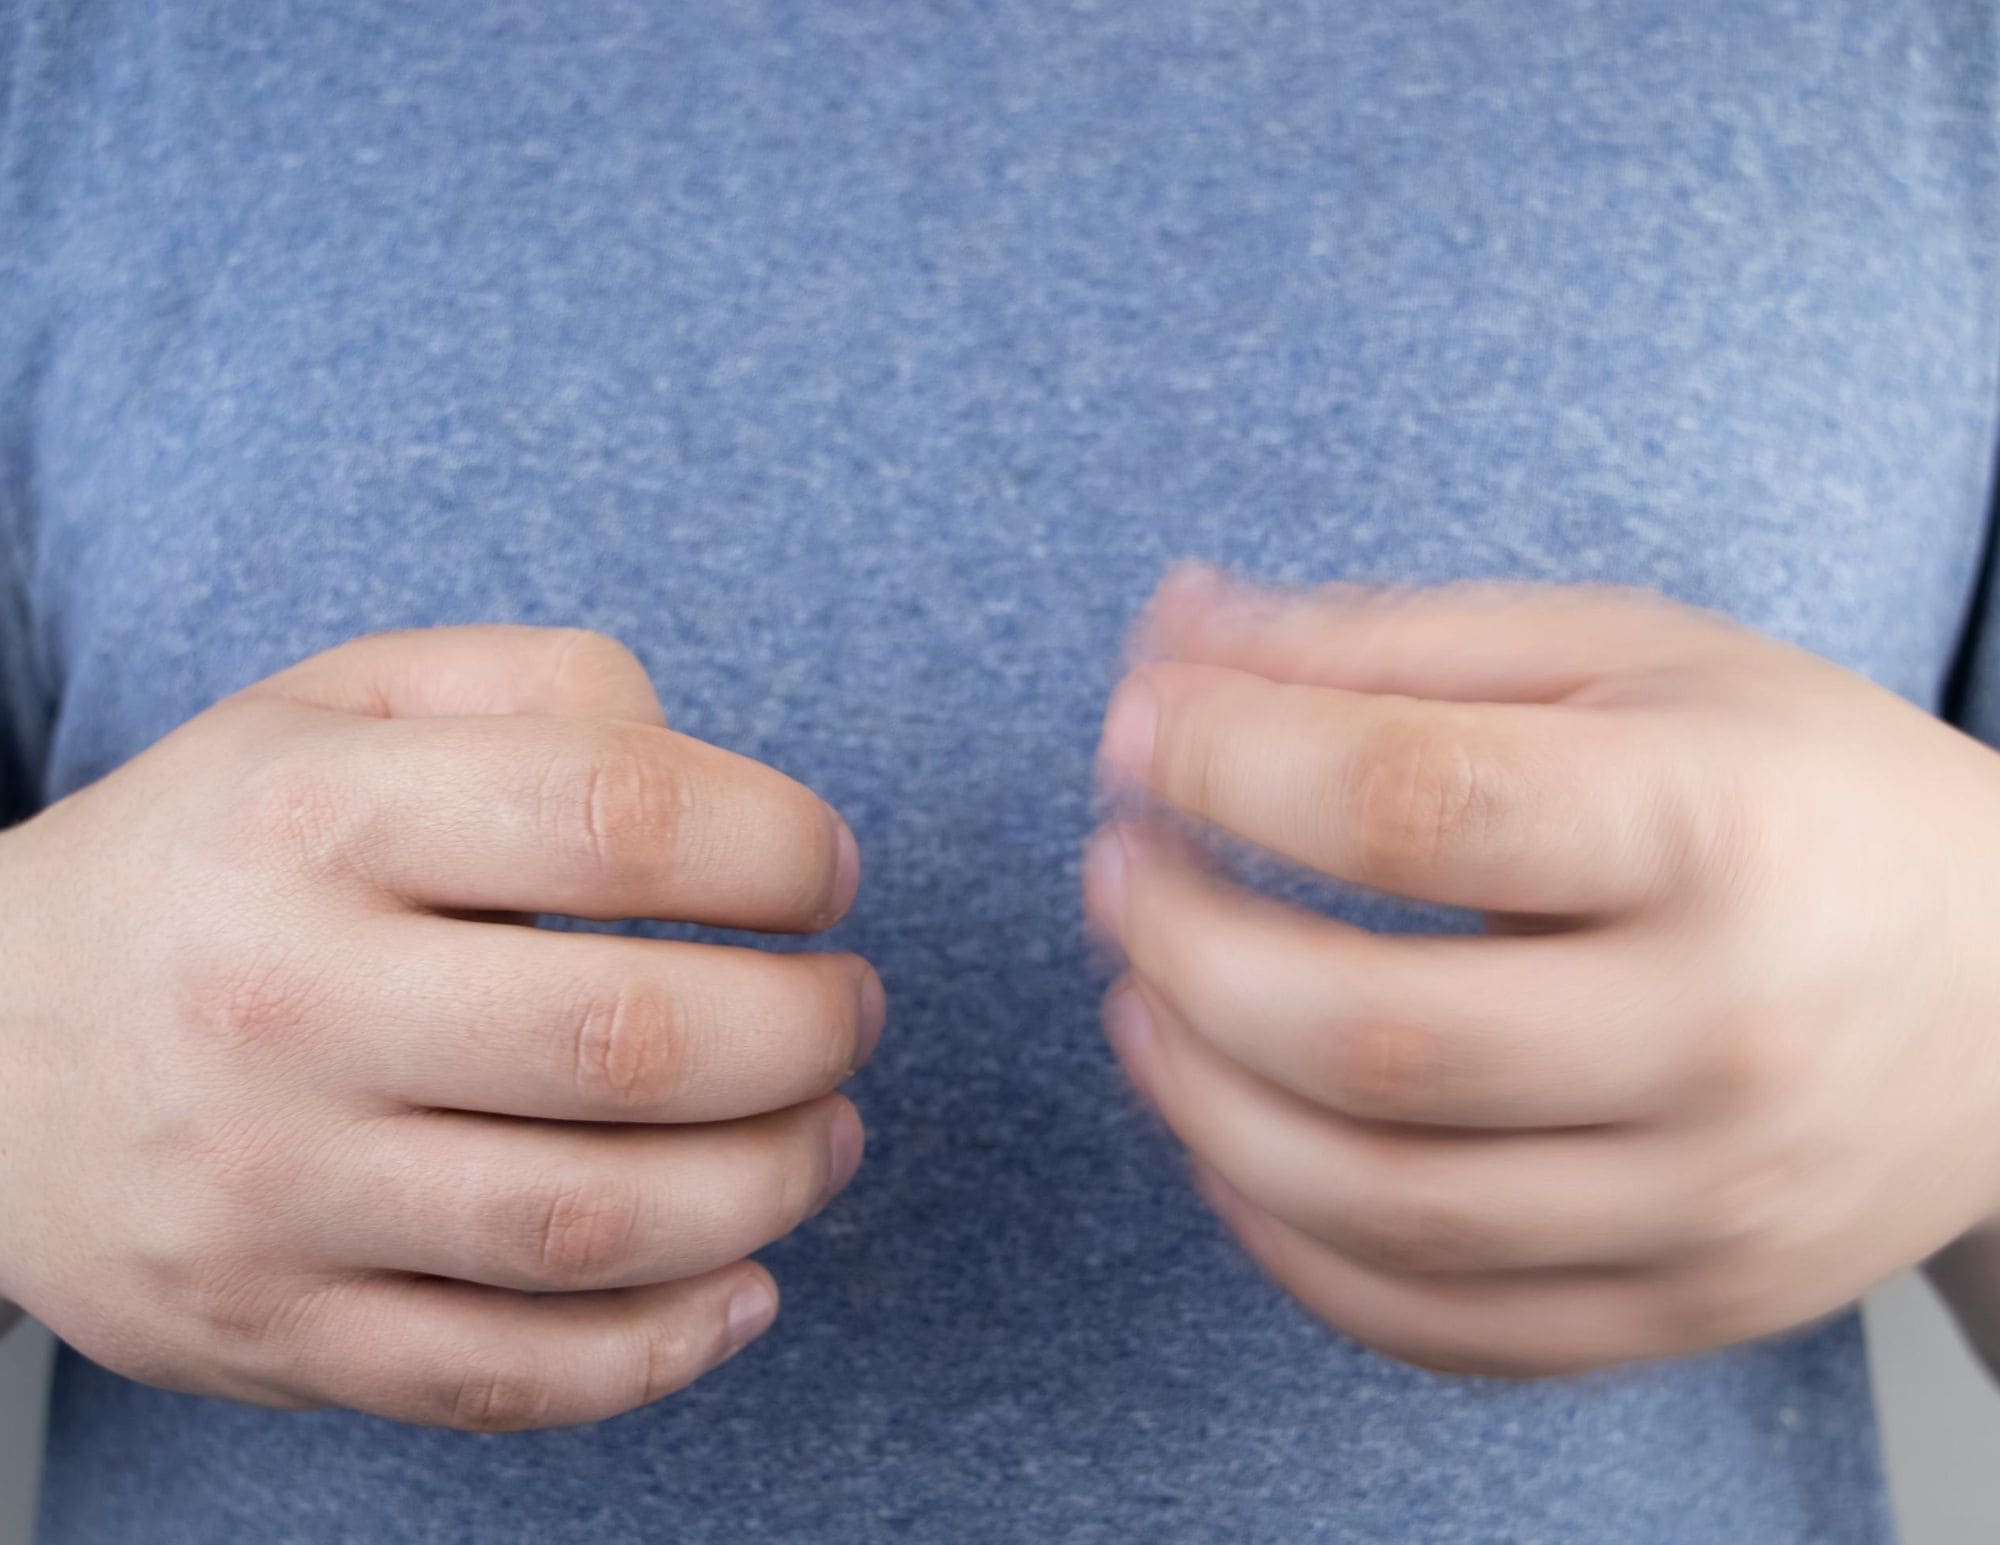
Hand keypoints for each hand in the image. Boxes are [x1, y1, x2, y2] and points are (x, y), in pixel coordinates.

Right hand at [0, 627, 878, 1427]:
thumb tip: (721, 786)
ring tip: (828, 1134)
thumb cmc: (221, 857)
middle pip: (627, 1038)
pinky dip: (662, 1350)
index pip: (613, 817)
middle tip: (850, 1011)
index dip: (774, 847)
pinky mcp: (271, 1330)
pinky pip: (502, 1375)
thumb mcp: (343, 703)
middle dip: (804, 1030)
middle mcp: (286, 1003)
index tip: (823, 873)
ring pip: (588, 1223)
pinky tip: (747, 1287)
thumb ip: (549, 689)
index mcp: (315, 817)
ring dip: (771, 1185)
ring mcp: (271, 1190)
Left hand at [1084, 567, 1999, 1377]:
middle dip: (1186, 947)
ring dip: (1204, 1102)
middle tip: (1116, 872)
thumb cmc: (1795, 793)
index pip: (1416, 806)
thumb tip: (1170, 641)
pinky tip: (1231, 1140)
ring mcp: (1712, 1201)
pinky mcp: (1685, 1306)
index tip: (1141, 728)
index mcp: (1716, 827)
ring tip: (1141, 1002)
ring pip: (1385, 1206)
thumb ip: (1389, 645)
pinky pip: (1443, 1325)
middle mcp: (1727, 1033)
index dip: (1228, 760)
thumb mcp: (1625, 660)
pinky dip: (1290, 1245)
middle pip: (1378, 1035)